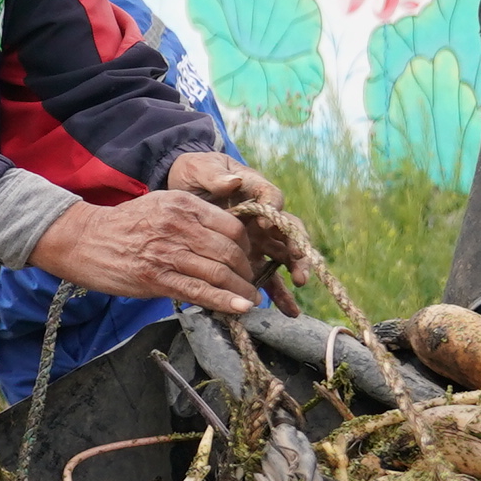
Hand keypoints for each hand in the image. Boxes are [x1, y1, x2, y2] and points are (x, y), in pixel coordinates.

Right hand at [32, 188, 265, 313]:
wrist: (82, 239)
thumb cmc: (123, 226)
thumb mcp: (160, 206)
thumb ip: (191, 218)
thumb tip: (223, 239)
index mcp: (183, 205)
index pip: (232, 227)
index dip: (247, 247)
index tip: (248, 260)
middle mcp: (180, 226)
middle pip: (231, 251)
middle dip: (248, 272)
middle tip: (252, 283)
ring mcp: (168, 252)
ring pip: (219, 273)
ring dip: (241, 290)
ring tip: (250, 300)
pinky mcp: (156, 278)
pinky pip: (200, 291)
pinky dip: (225, 302)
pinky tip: (239, 309)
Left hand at [166, 150, 315, 298]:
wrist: (181, 191)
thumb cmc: (194, 174)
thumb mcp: (199, 170)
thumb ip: (213, 176)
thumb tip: (233, 181)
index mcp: (253, 190)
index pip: (271, 198)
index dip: (273, 210)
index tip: (266, 223)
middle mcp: (262, 216)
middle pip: (288, 229)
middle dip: (296, 244)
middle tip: (296, 260)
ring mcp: (259, 238)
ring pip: (285, 254)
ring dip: (295, 268)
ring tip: (299, 282)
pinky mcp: (251, 258)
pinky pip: (268, 276)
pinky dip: (279, 293)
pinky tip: (289, 310)